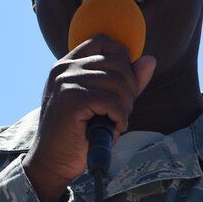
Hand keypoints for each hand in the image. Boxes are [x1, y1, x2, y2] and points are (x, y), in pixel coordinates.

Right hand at [23, 35, 155, 201]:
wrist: (52, 161)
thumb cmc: (77, 133)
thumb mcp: (103, 102)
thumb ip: (125, 81)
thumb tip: (150, 59)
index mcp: (67, 64)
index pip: (103, 40)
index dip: (122, 58)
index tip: (123, 84)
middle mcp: (64, 68)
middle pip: (117, 62)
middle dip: (130, 88)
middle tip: (122, 111)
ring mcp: (66, 82)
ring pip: (118, 82)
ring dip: (126, 106)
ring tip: (116, 121)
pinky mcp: (72, 99)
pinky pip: (112, 101)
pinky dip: (120, 118)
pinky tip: (113, 128)